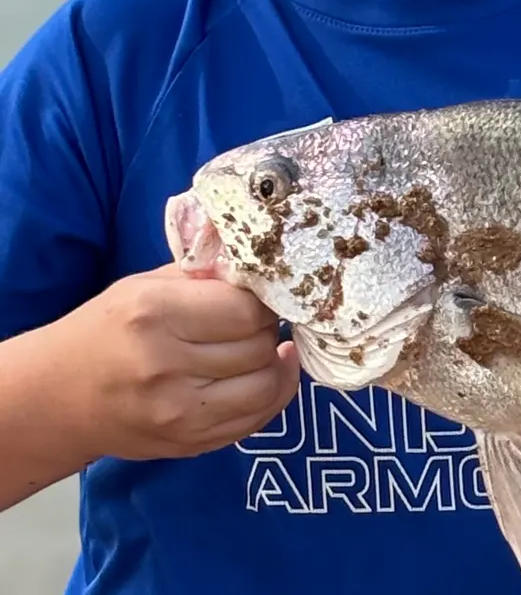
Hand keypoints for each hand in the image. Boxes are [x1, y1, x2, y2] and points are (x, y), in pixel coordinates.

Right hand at [58, 264, 300, 462]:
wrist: (53, 399)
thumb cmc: (104, 330)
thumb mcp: (146, 285)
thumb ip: (204, 275)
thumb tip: (262, 270)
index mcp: (156, 316)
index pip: (245, 310)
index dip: (262, 301)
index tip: (258, 295)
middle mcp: (166, 367)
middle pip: (257, 347)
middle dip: (268, 329)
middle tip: (257, 320)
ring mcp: (177, 413)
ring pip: (265, 386)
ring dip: (273, 363)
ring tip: (264, 346)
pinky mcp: (186, 444)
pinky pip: (255, 420)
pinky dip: (273, 394)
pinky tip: (268, 372)